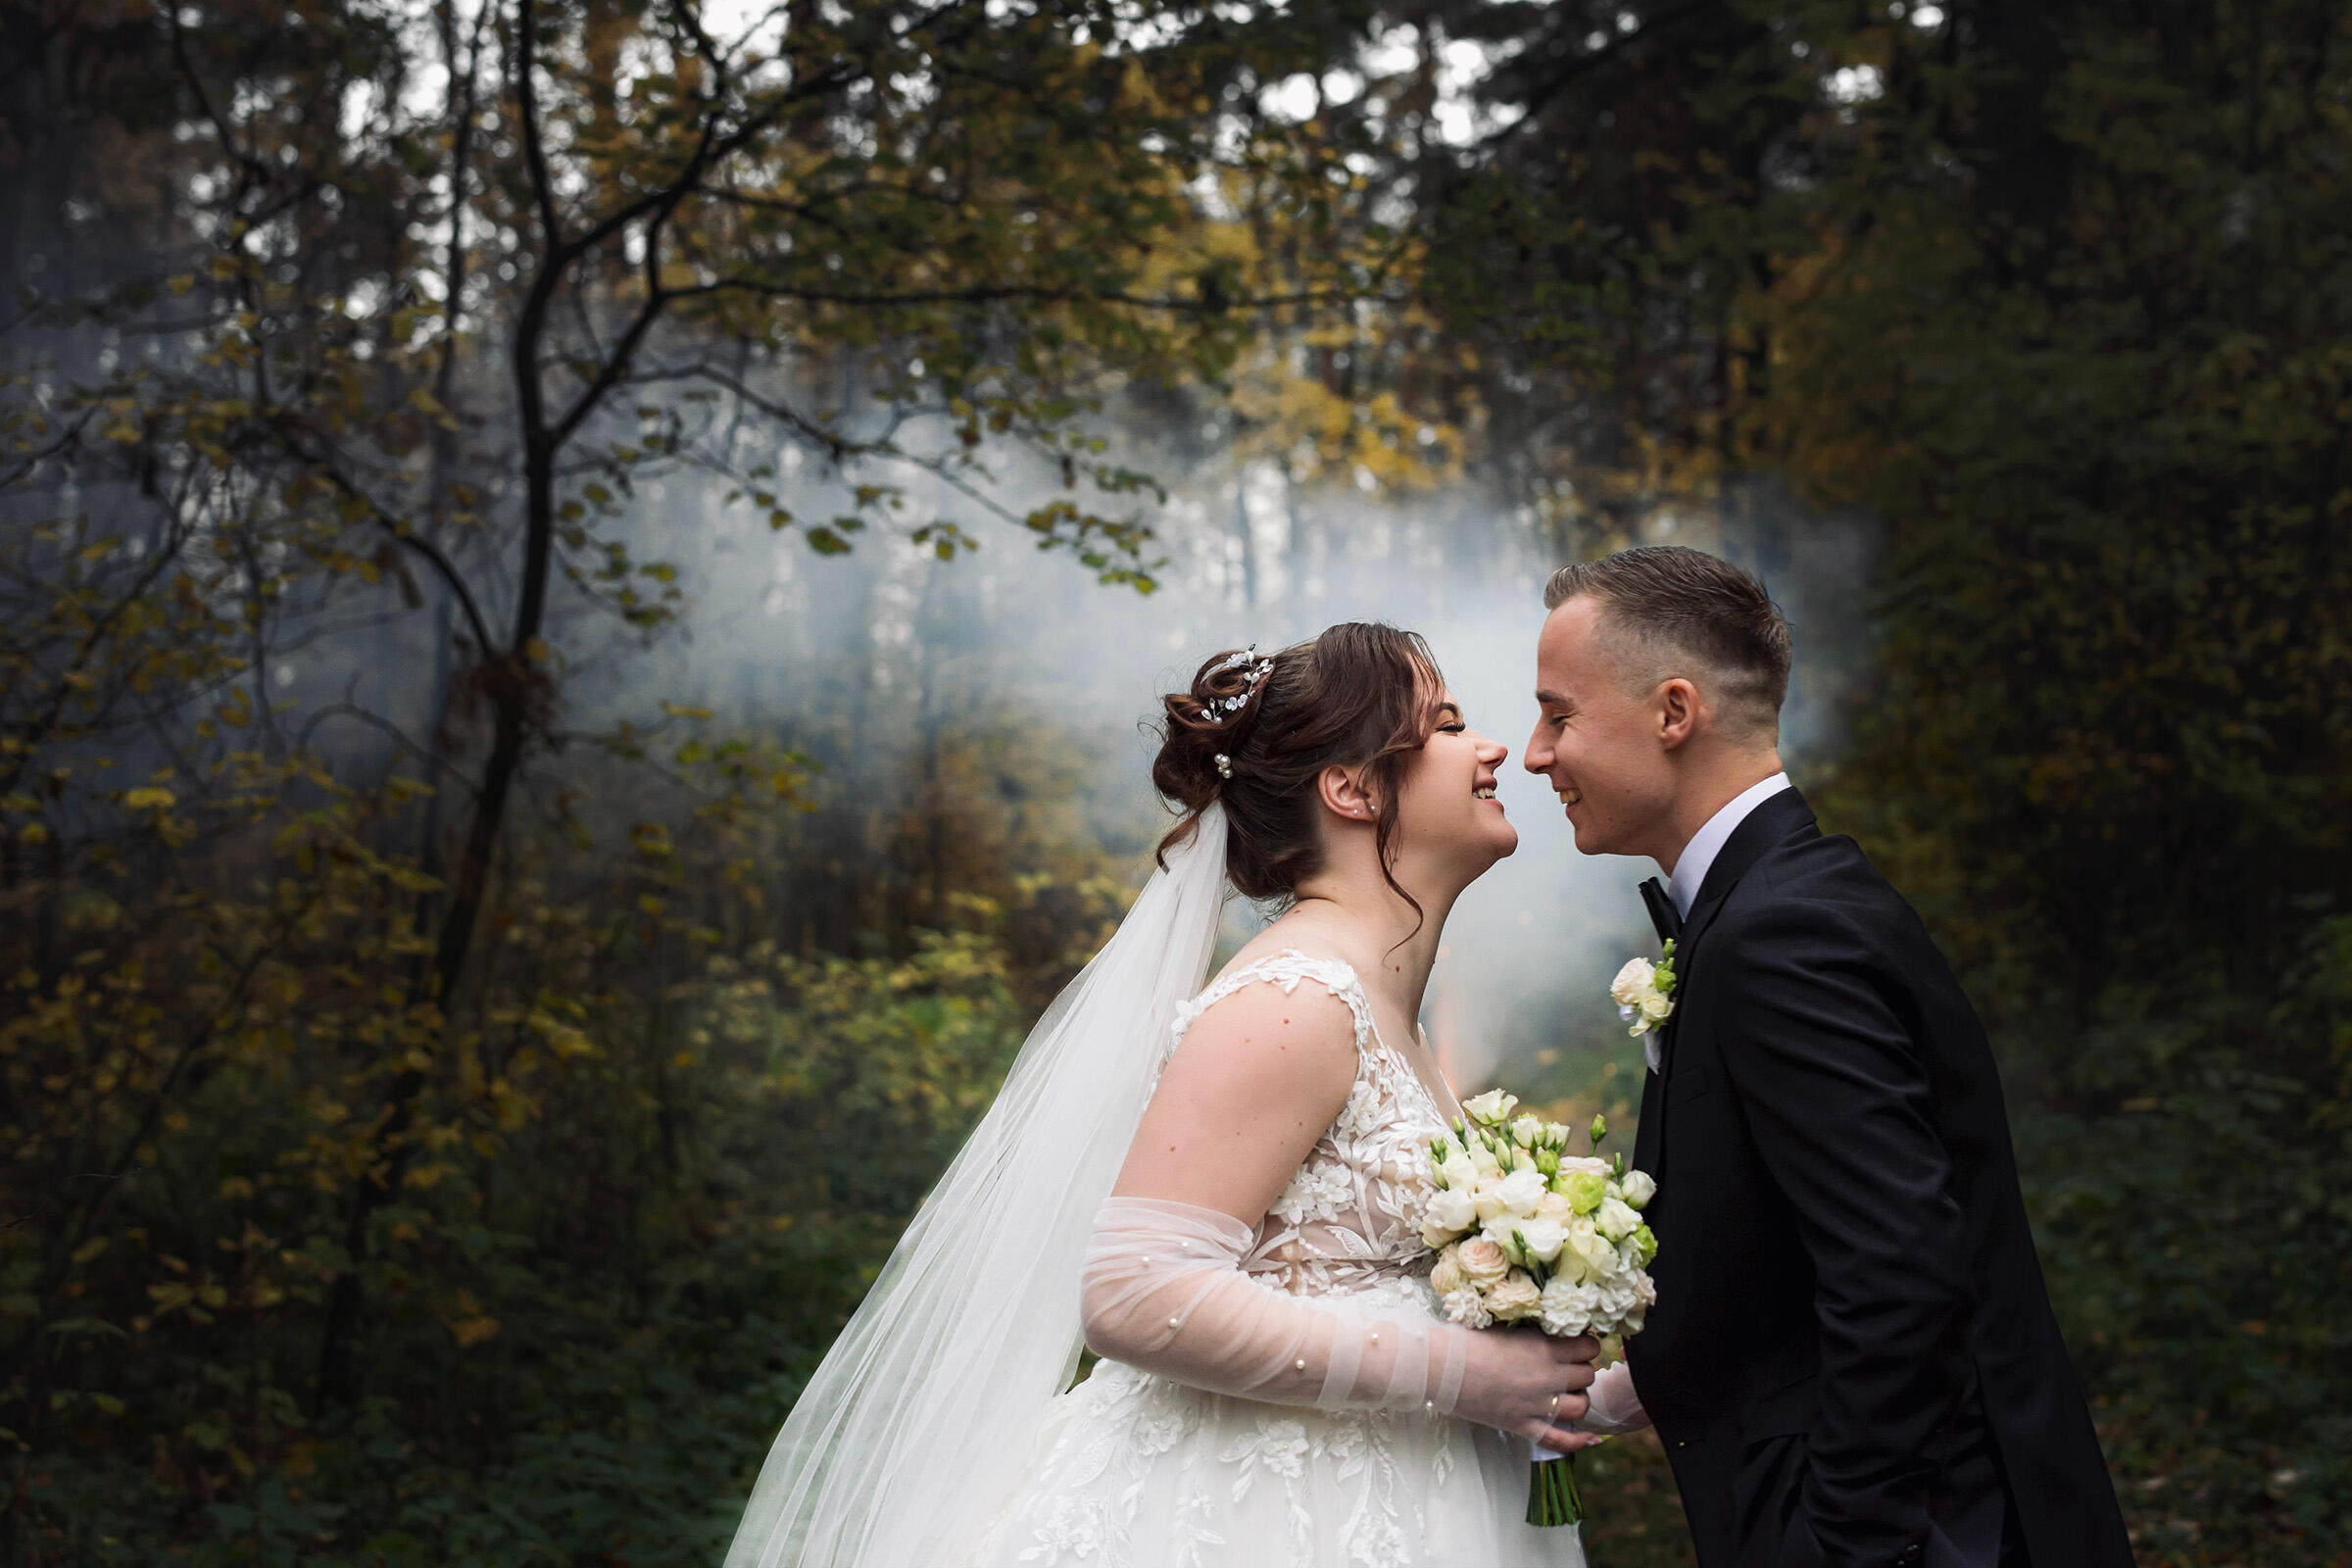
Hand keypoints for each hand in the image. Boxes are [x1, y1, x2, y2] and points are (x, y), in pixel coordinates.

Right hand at [1449, 1327, 1604, 1451]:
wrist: (1440, 1367)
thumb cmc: (1467, 1341)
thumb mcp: (1507, 1329)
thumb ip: (1534, 1335)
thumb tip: (1552, 1334)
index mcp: (1543, 1348)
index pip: (1589, 1348)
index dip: (1586, 1346)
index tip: (1578, 1347)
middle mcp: (1546, 1377)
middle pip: (1587, 1376)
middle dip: (1581, 1371)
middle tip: (1568, 1369)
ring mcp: (1536, 1405)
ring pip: (1581, 1406)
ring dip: (1579, 1399)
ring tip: (1567, 1393)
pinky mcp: (1523, 1426)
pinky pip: (1560, 1440)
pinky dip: (1578, 1441)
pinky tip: (1589, 1438)